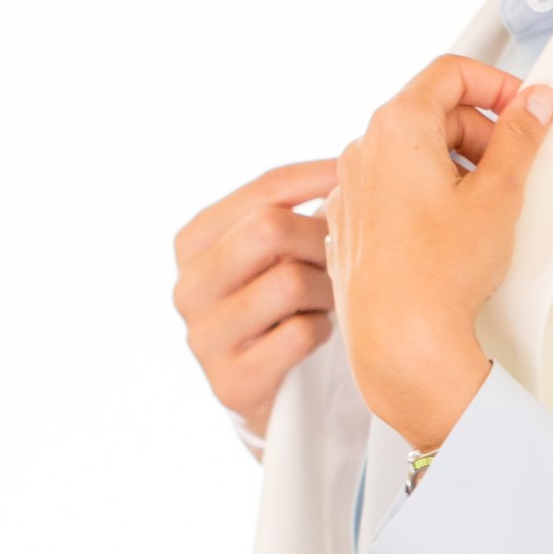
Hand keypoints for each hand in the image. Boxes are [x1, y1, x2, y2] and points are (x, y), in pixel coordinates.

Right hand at [172, 159, 339, 445]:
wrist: (273, 395)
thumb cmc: (286, 305)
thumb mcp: (280, 251)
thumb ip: (298, 208)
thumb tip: (360, 158)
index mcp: (195, 240)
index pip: (267, 188)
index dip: (322, 176)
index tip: (363, 174)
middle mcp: (188, 286)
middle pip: (270, 227)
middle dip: (322, 237)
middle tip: (346, 253)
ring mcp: (203, 337)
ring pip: (289, 281)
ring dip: (326, 288)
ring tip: (331, 297)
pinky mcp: (231, 382)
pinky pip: (299, 334)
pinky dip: (323, 330)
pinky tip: (321, 334)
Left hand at [325, 55, 552, 448]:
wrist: (399, 345)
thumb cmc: (441, 274)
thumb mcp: (499, 194)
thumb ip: (521, 136)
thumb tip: (536, 101)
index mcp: (396, 127)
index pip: (450, 72)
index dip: (496, 83)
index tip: (524, 111)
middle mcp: (362, 150)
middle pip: (430, 111)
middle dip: (479, 130)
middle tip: (513, 166)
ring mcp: (348, 189)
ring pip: (409, 151)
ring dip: (453, 162)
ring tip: (484, 206)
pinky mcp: (349, 225)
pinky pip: (390, 188)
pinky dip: (424, 193)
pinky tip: (449, 231)